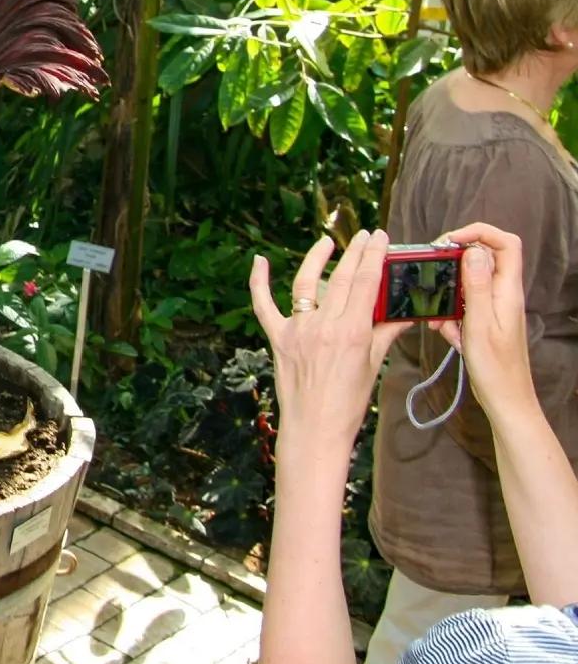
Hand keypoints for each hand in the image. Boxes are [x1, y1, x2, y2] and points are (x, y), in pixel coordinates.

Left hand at [249, 230, 409, 444]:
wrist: (314, 428)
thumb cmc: (348, 402)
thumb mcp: (374, 365)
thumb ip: (386, 333)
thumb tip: (405, 311)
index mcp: (353, 332)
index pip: (366, 283)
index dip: (373, 256)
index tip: (379, 238)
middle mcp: (323, 326)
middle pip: (340, 279)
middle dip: (354, 253)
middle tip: (363, 235)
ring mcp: (297, 330)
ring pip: (306, 284)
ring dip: (316, 258)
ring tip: (327, 241)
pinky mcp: (276, 338)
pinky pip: (264, 305)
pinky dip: (258, 282)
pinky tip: (258, 261)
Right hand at [437, 224, 539, 420]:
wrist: (505, 398)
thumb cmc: (495, 367)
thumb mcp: (479, 324)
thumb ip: (477, 285)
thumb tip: (473, 250)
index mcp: (508, 290)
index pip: (506, 243)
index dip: (479, 232)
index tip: (449, 241)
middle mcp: (504, 294)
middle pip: (483, 258)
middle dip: (454, 264)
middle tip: (434, 273)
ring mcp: (495, 307)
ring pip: (469, 283)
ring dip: (449, 295)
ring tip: (438, 317)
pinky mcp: (485, 319)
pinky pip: (464, 305)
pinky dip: (450, 314)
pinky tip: (447, 333)